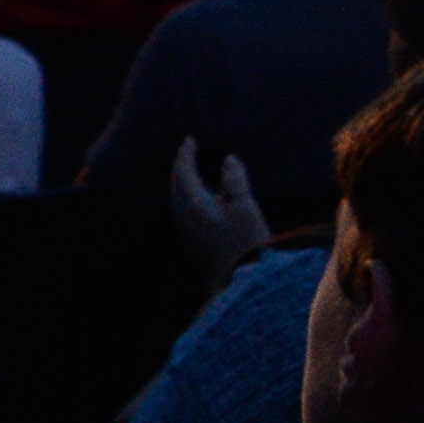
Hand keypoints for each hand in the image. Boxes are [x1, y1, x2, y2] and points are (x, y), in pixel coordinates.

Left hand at [169, 136, 272, 299]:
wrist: (241, 282)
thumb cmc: (247, 242)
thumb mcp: (246, 207)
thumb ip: (235, 181)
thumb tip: (228, 159)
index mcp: (195, 205)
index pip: (183, 172)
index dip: (186, 154)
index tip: (189, 140)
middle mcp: (185, 218)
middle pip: (176, 186)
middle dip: (180, 167)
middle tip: (187, 153)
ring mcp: (186, 234)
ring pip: (177, 201)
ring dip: (182, 184)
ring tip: (191, 173)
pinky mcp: (192, 247)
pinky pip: (183, 215)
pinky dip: (187, 200)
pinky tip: (198, 203)